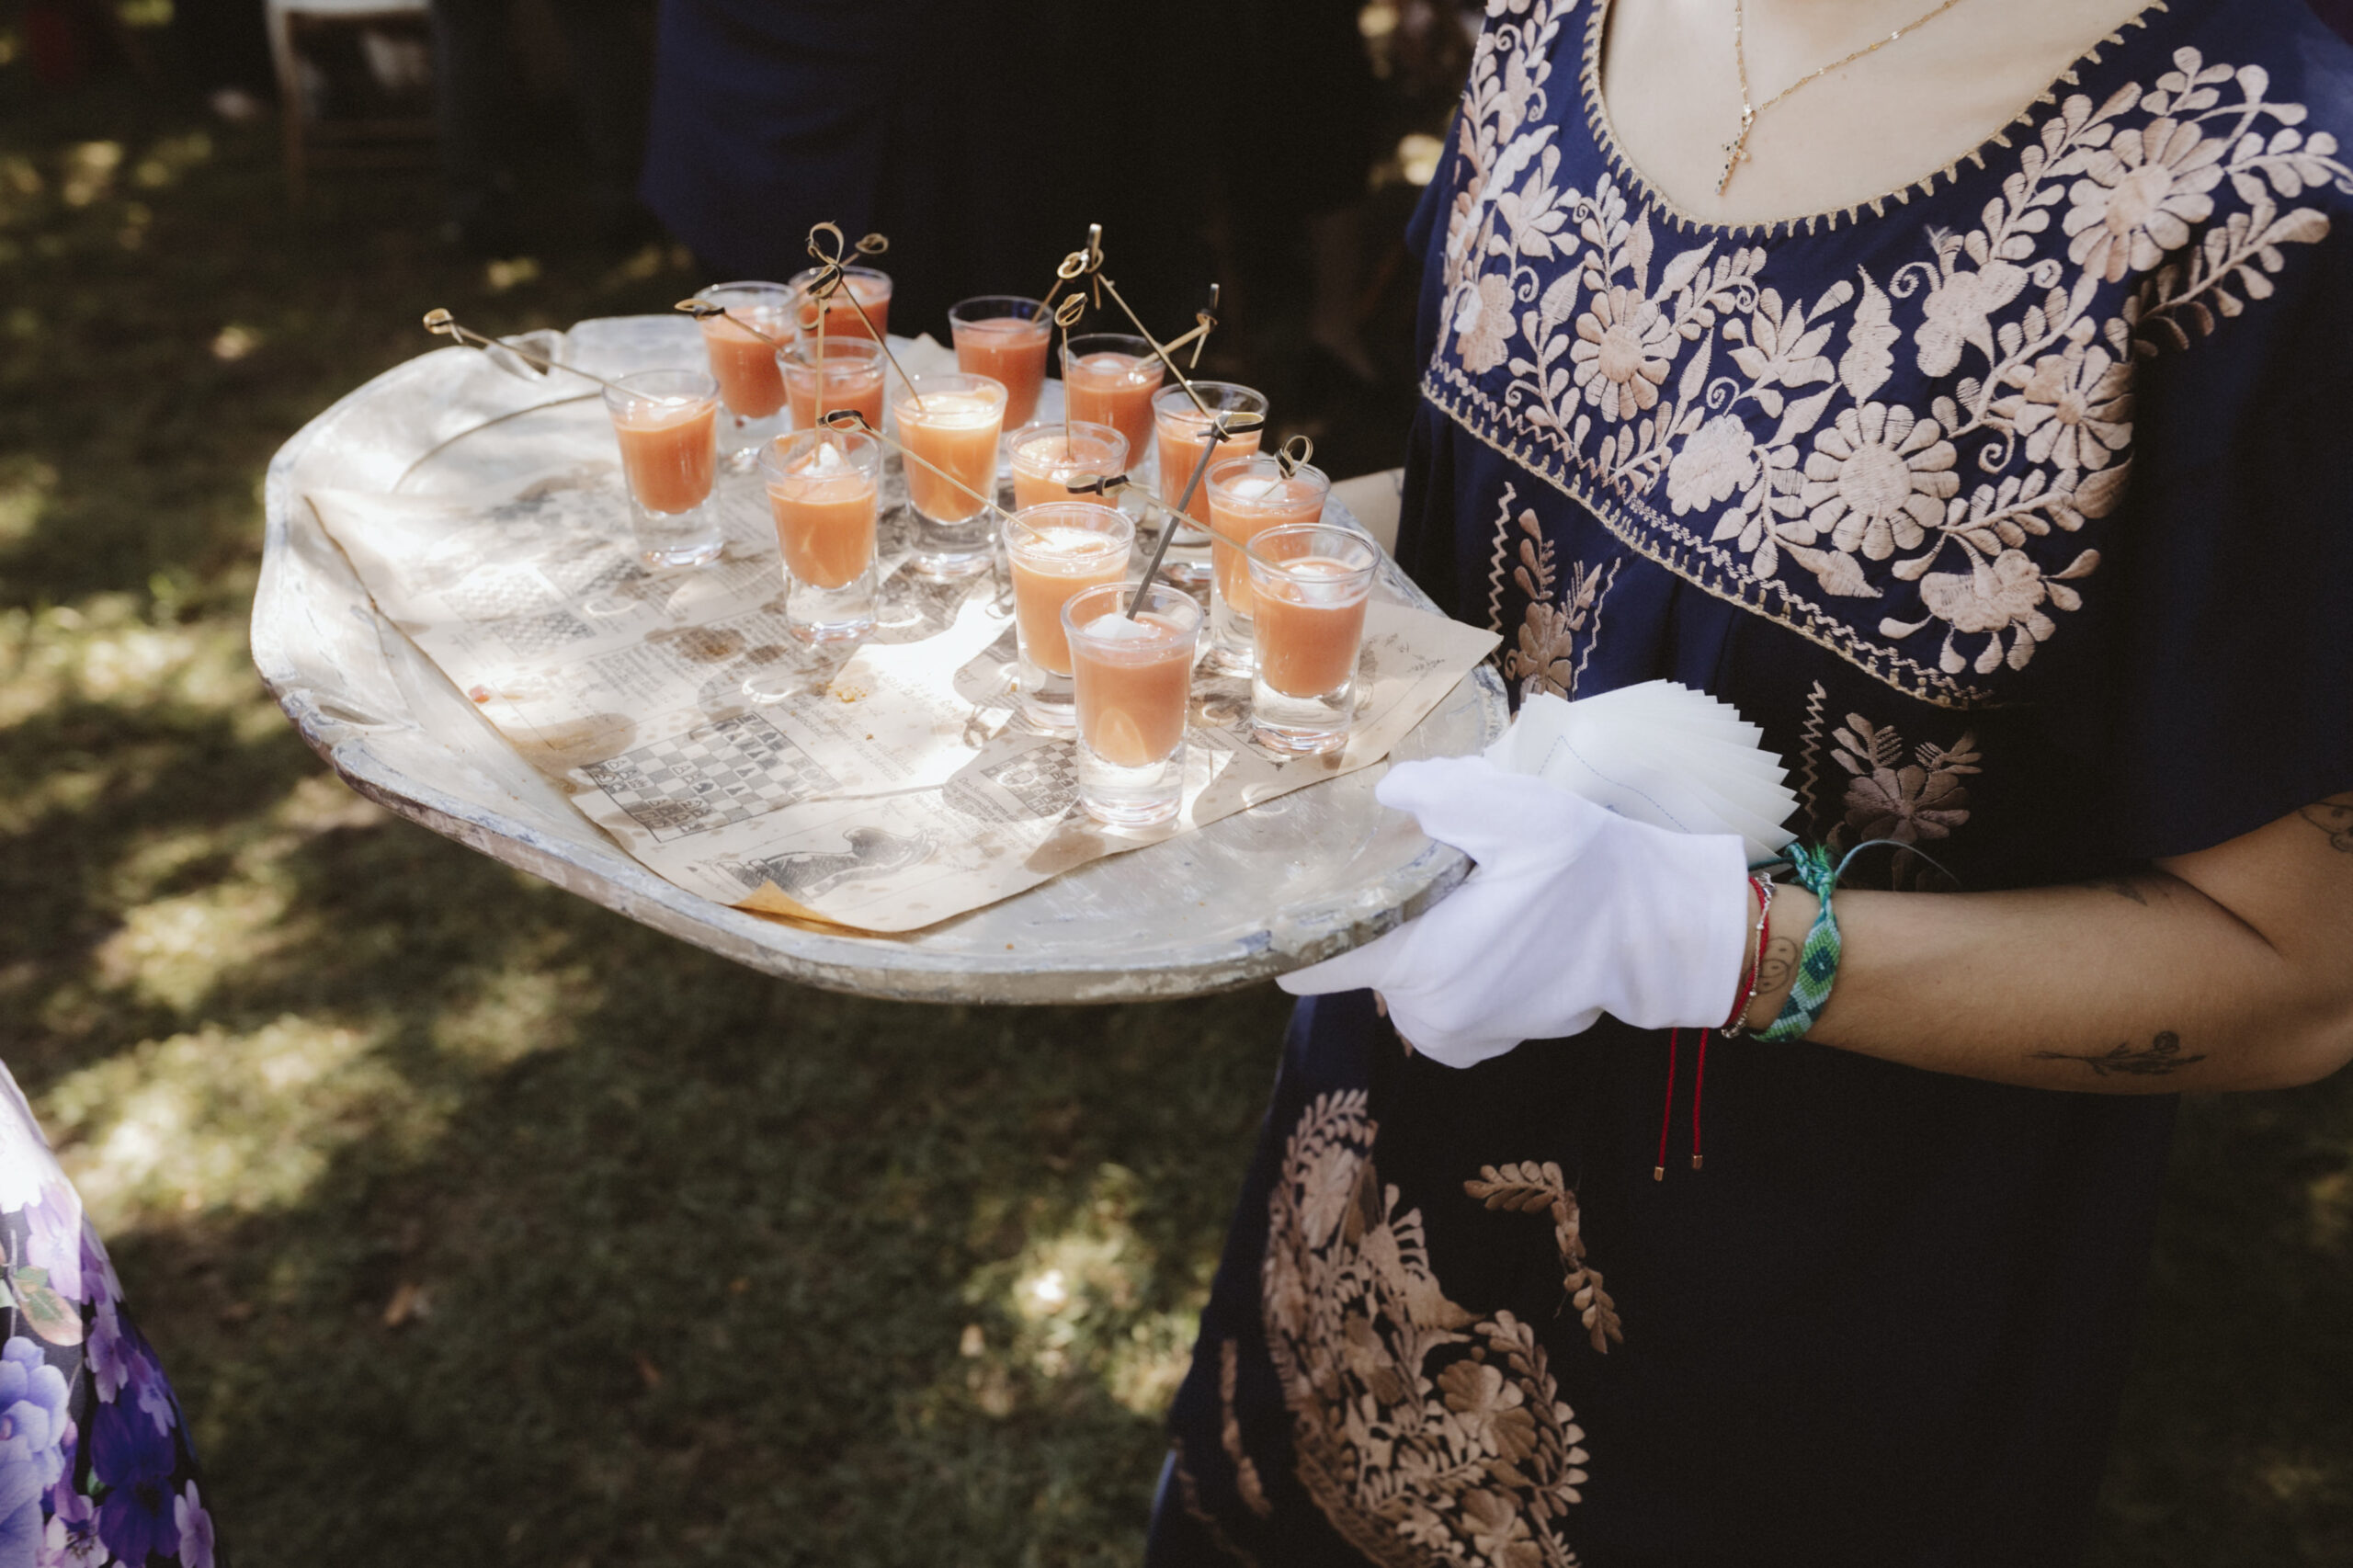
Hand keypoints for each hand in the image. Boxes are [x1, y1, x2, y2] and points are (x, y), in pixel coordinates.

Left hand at [1279, 755, 1750, 1067]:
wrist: (1662, 935)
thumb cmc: (1592, 874)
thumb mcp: (1523, 813)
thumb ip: (1443, 794)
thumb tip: (1387, 794)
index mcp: (1417, 964)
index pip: (1308, 962)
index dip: (1300, 922)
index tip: (1309, 884)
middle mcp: (1424, 1014)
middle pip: (1359, 955)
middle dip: (1386, 911)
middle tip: (1437, 867)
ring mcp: (1453, 1037)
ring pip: (1398, 974)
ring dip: (1421, 937)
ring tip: (1473, 894)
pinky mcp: (1480, 1044)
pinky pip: (1434, 997)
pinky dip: (1450, 965)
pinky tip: (1491, 929)